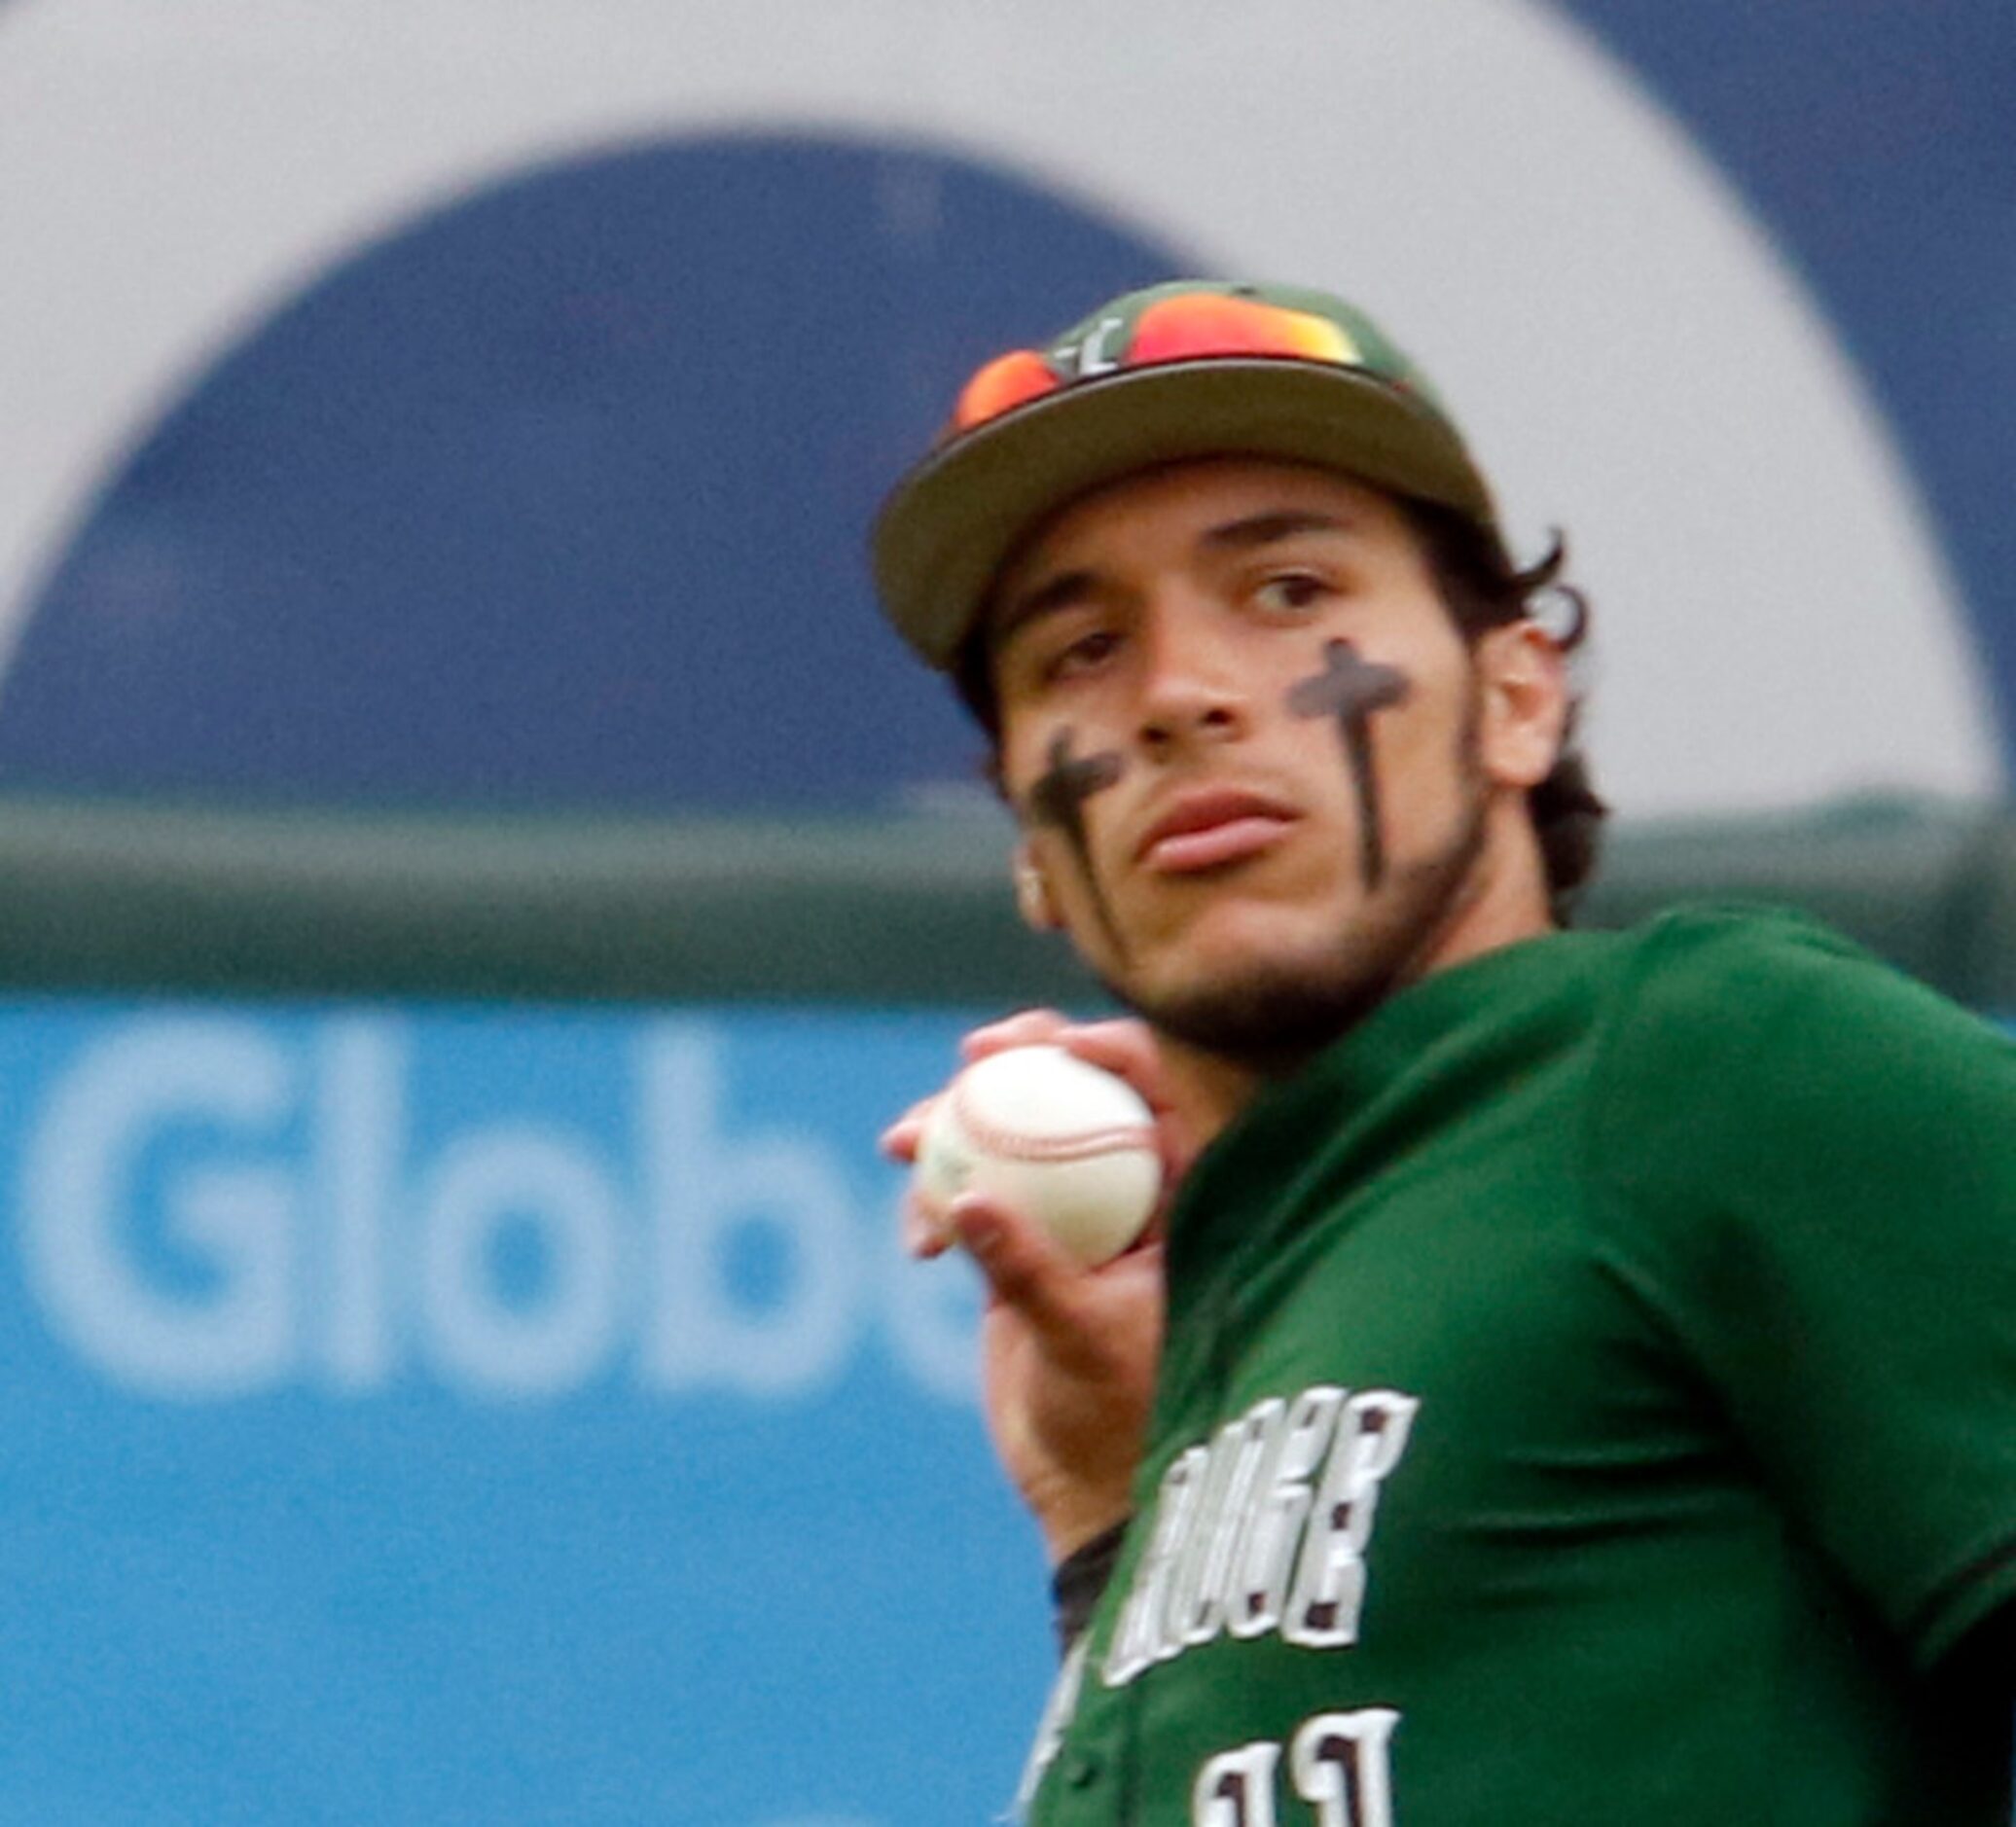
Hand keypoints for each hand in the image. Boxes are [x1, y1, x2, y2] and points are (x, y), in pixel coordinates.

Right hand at [882, 1011, 1196, 1563]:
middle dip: (1019, 1058)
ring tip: (905, 1142)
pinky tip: (918, 1244)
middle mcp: (1126, 1185)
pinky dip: (935, 1203)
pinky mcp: (1019, 1239)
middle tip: (973, 1056)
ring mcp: (1069, 1209)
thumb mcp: (1082, 1339)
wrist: (1085, 1482)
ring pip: (1012, 1134)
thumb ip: (1028, 1270)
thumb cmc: (1119, 1415)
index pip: (1155, 1089)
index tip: (1055, 1044)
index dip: (1109, 1046)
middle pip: (1074, 1089)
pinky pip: (969, 1191)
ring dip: (954, 1125)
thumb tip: (968, 1199)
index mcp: (1177, 1190)